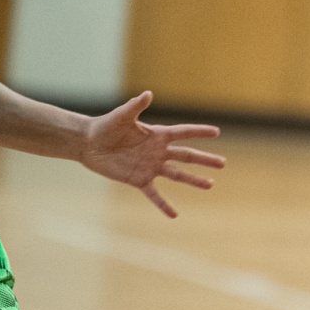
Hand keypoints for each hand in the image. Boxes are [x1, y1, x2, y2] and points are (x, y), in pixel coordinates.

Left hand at [78, 90, 223, 217]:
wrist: (88, 144)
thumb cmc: (104, 126)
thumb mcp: (121, 116)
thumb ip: (135, 106)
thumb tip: (147, 94)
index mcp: (157, 135)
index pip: (183, 133)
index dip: (199, 132)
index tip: (216, 131)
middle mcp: (158, 152)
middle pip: (187, 156)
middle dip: (205, 160)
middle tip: (222, 163)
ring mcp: (150, 167)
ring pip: (177, 175)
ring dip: (193, 180)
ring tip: (210, 185)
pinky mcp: (139, 180)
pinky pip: (154, 194)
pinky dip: (163, 205)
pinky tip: (174, 215)